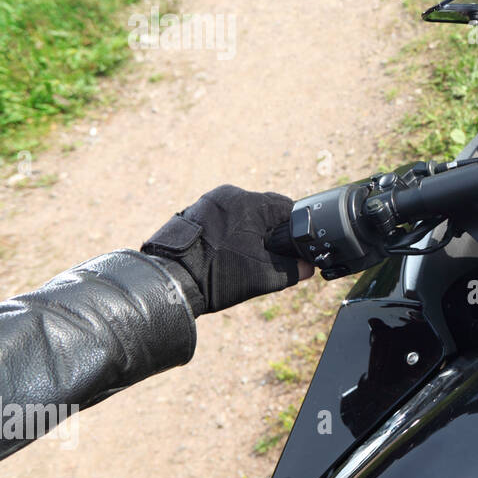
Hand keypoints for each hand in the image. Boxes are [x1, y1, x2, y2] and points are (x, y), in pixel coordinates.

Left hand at [142, 185, 311, 314]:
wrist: (169, 282)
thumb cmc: (216, 276)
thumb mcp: (262, 276)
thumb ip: (293, 270)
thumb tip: (308, 268)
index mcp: (250, 203)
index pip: (286, 207)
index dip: (295, 228)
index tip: (294, 246)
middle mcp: (229, 194)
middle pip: (264, 208)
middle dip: (272, 230)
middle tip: (272, 253)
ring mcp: (208, 201)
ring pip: (242, 212)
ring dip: (250, 229)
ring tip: (247, 254)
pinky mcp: (194, 211)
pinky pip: (223, 216)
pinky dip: (230, 230)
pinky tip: (227, 251)